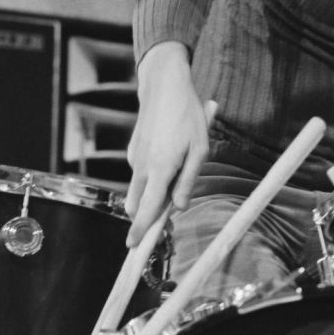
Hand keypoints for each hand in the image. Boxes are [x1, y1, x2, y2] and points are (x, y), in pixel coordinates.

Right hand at [124, 42, 213, 246]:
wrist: (164, 87)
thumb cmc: (188, 118)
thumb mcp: (200, 150)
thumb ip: (188, 182)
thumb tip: (179, 207)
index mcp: (160, 168)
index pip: (147, 208)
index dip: (141, 230)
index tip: (133, 247)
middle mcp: (142, 166)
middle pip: (138, 205)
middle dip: (147, 217)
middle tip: (166, 218)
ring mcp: (135, 158)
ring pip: (139, 190)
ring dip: (152, 196)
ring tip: (177, 171)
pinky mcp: (133, 151)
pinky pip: (141, 174)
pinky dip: (151, 177)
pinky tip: (170, 155)